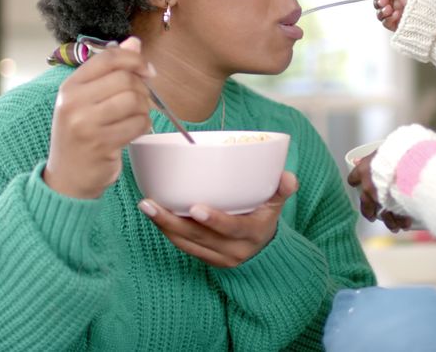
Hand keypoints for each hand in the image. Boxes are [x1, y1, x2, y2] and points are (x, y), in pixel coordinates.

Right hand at [44, 36, 154, 198]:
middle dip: (142, 89)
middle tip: (140, 102)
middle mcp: (74, 102)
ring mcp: (86, 123)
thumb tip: (134, 42)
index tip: (147, 70)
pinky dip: (143, 127)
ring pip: (134, 100)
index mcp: (70, 87)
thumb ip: (109, 71)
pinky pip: (137, 124)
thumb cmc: (81, 136)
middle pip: (125, 79)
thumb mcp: (87, 101)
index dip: (134, 59)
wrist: (67, 178)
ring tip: (136, 118)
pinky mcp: (101, 143)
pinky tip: (135, 131)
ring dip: (144, 109)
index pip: (108, 58)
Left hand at [138, 171, 299, 267]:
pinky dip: (168, 231)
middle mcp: (234, 250)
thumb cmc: (265, 217)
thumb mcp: (277, 204)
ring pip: (187, 244)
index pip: (233, 229)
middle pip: (200, 238)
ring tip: (146, 206)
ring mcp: (218, 257)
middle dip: (172, 221)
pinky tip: (154, 215)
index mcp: (253, 233)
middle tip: (150, 203)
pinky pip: (184, 247)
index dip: (215, 220)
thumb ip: (282, 189)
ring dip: (164, 225)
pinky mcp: (206, 259)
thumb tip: (289, 176)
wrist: (263, 249)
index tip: (195, 208)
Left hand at [347, 151, 412, 232]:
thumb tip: (370, 154)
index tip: (356, 182)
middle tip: (371, 215)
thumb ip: (379, 153)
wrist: (411, 160)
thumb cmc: (400, 150)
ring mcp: (381, 199)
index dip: (355, 180)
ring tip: (392, 226)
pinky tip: (405, 224)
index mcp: (364, 170)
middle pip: (364, 203)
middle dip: (368, 211)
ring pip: (381, 214)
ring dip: (388, 221)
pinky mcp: (394, 206)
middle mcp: (369, 187)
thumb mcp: (386, 147)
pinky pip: (397, 217)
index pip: (353, 178)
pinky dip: (401, 221)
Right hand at [373, 0, 413, 31]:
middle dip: (379, 2)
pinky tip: (396, 15)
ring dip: (383, 11)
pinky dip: (388, 19)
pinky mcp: (397, 26)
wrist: (430, 13)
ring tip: (390, 9)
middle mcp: (397, 5)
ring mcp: (397, 16)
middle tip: (384, 1)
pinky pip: (386, 23)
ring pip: (381, 15)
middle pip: (379, 5)